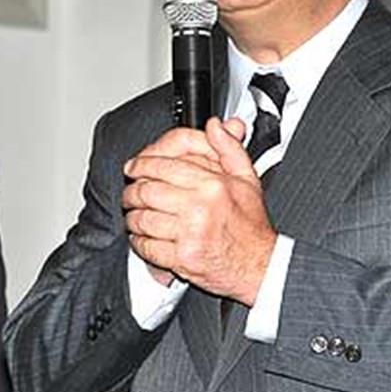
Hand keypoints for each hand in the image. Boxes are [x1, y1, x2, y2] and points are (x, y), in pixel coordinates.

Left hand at [122, 117, 276, 305]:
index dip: (141, 165)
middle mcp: (199, 208)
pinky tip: (142, 237)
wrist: (260, 266)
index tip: (133, 168)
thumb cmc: (251, 225)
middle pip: (146, 192)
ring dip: (132, 217)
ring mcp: (189, 234)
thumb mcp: (247, 179)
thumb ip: (229, 148)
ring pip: (142, 219)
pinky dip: (138, 242)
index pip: (164, 167)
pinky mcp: (182, 259)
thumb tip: (215, 125)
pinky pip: (147, 246)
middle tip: (129, 193)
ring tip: (134, 215)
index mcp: (212, 185)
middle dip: (131, 192)